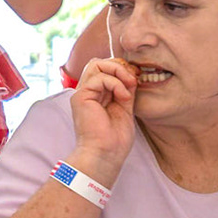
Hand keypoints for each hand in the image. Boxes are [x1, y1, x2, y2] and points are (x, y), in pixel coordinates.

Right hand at [68, 57, 136, 183]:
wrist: (105, 155)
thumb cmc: (115, 139)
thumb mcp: (125, 108)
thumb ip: (125, 90)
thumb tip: (132, 74)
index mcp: (96, 95)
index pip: (104, 68)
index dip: (121, 69)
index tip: (136, 80)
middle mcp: (87, 92)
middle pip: (98, 62)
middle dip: (119, 66)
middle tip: (133, 80)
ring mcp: (82, 94)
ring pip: (96, 64)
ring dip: (118, 71)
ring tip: (129, 86)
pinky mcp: (80, 97)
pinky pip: (99, 77)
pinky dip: (115, 83)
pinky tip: (123, 97)